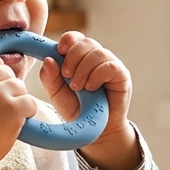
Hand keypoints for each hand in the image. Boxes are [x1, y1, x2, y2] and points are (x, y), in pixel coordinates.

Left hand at [38, 31, 138, 169]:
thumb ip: (50, 77)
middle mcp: (95, 58)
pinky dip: (97, 75)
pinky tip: (91, 88)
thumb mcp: (57, 94)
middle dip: (72, 57)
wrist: (94, 131)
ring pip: (97, 52)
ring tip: (78, 87)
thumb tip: (48, 59)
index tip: (59, 51)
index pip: (75, 38)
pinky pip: (110, 66)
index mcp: (79, 57)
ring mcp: (109, 65)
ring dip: (84, 69)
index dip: (67, 40)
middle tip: (66, 76)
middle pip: (85, 42)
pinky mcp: (121, 75)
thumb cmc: (76, 109)